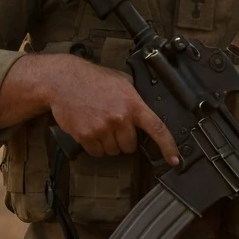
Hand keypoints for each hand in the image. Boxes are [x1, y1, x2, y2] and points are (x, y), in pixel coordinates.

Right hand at [30, 53, 181, 165]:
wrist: (63, 81)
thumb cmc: (92, 79)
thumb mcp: (121, 81)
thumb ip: (134, 98)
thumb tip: (143, 111)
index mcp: (132, 104)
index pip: (157, 128)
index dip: (168, 146)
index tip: (175, 159)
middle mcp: (120, 118)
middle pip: (130, 146)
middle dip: (124, 140)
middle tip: (113, 125)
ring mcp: (102, 128)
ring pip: (113, 151)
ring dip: (108, 143)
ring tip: (99, 124)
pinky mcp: (86, 136)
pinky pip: (97, 153)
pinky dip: (95, 146)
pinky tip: (90, 130)